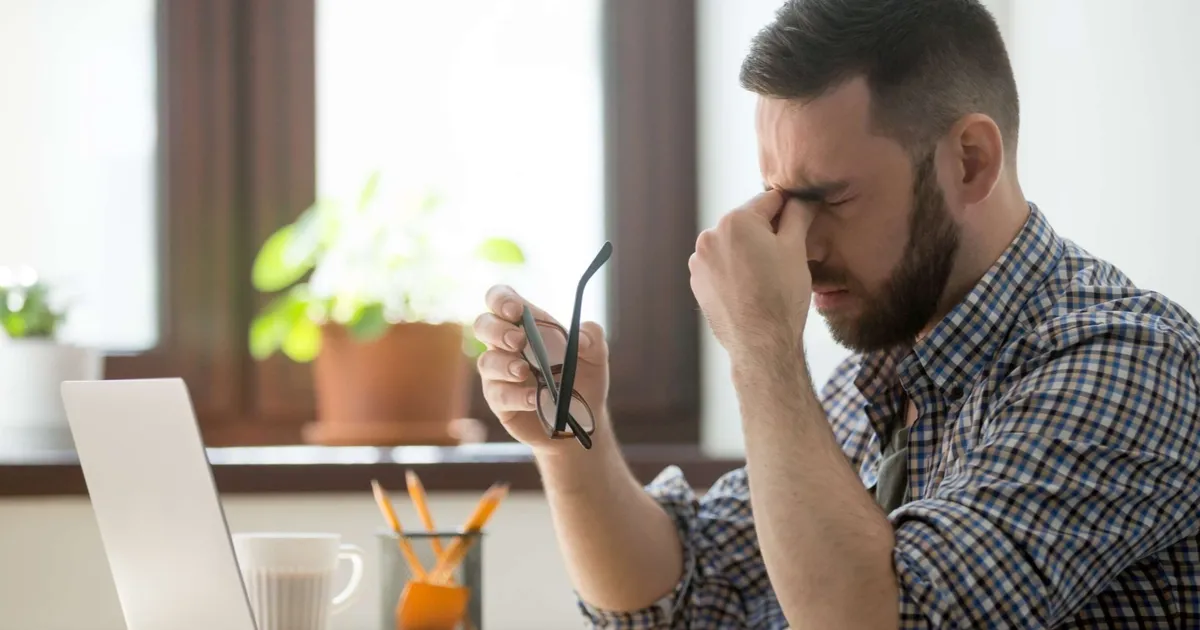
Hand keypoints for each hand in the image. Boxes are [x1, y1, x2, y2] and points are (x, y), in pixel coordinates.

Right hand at [472, 285, 609, 451]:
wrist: (583, 421)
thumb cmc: (584, 380)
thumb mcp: (596, 356)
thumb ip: (593, 338)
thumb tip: (580, 338)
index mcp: (527, 325)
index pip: (500, 300)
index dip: (502, 299)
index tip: (517, 311)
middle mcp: (507, 346)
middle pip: (483, 325)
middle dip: (496, 329)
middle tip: (519, 340)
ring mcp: (500, 375)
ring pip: (486, 362)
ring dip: (504, 364)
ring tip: (524, 371)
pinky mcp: (500, 402)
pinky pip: (497, 395)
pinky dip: (516, 395)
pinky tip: (535, 398)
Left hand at [689, 190, 812, 357]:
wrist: (761, 343)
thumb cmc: (781, 296)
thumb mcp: (796, 248)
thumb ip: (798, 215)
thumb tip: (802, 198)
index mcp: (735, 220)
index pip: (769, 200)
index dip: (789, 210)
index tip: (800, 221)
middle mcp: (710, 236)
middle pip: (747, 223)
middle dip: (766, 234)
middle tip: (785, 258)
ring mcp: (699, 261)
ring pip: (733, 245)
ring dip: (749, 252)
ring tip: (767, 277)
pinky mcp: (697, 282)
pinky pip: (721, 266)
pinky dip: (735, 271)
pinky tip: (751, 288)